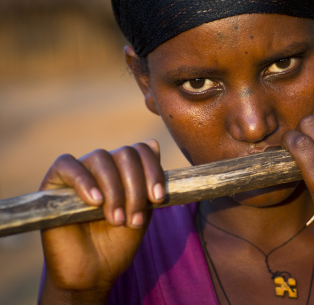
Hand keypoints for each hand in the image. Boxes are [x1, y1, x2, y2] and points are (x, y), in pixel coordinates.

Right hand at [39, 140, 164, 301]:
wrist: (92, 272)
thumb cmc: (118, 242)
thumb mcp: (143, 211)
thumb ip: (149, 182)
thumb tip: (153, 143)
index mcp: (126, 170)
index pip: (142, 150)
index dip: (153, 170)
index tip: (157, 198)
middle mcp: (104, 166)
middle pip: (125, 153)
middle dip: (135, 187)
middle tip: (134, 218)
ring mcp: (80, 172)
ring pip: (101, 158)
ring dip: (115, 190)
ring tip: (116, 219)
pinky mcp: (55, 183)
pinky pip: (67, 164)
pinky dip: (84, 180)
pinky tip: (95, 201)